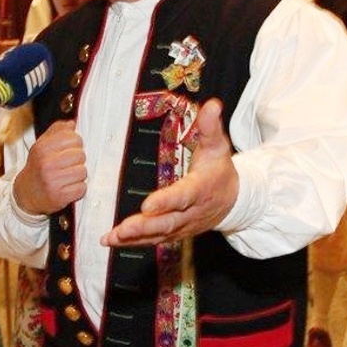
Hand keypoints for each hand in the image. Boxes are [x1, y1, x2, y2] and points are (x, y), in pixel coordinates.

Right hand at [13, 120, 86, 215]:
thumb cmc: (38, 167)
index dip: (75, 144)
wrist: (25, 193)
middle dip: (78, 160)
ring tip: (68, 176)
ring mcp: (53, 181)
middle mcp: (46, 164)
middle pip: (81, 155)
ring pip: (83, 172)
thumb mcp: (42, 146)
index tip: (69, 150)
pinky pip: (82, 188)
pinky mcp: (59, 196)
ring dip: (78, 175)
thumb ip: (57, 131)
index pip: (73, 138)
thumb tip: (72, 124)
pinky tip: (68, 187)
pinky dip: (78, 189)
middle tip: (68, 165)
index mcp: (42, 148)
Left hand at [104, 98, 237, 246]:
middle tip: (123, 229)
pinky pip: (154, 239)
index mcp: (201, 188)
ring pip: (159, 234)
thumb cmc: (220, 170)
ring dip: (134, 238)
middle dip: (144, 226)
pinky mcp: (176, 232)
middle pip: (168, 221)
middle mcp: (192, 211)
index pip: (183, 196)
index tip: (147, 205)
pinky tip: (112, 241)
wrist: (234, 200)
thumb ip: (211, 127)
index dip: (166, 202)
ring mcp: (184, 225)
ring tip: (111, 238)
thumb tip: (211, 104)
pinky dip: (134, 242)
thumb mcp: (219, 146)